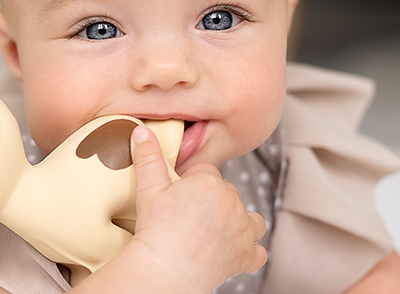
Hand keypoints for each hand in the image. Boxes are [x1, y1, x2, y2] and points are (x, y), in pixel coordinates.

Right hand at [127, 126, 266, 292]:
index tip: (180, 196)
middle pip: (227, 194)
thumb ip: (148, 157)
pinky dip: (249, 252)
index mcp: (210, 182)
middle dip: (213, 202)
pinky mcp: (245, 255)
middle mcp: (232, 202)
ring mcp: (243, 229)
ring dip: (239, 222)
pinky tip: (235, 252)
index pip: (206, 173)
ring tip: (217, 230)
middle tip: (190, 217)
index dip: (192, 183)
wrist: (166, 268)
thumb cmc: (156, 230)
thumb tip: (142, 131)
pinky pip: (258, 252)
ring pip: (251, 219)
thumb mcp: (148, 189)